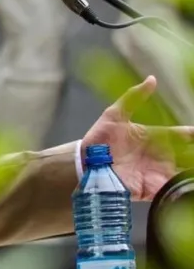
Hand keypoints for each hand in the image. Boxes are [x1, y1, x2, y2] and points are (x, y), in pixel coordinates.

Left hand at [82, 76, 193, 200]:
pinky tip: (188, 185)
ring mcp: (159, 173)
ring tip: (193, 168)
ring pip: (184, 173)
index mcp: (156, 138)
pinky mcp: (153, 189)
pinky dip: (183, 189)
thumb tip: (152, 79)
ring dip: (191, 172)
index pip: (183, 136)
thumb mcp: (115, 115)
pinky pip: (173, 190)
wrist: (86, 164)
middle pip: (188, 156)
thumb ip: (133, 97)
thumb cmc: (101, 138)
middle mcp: (162, 156)